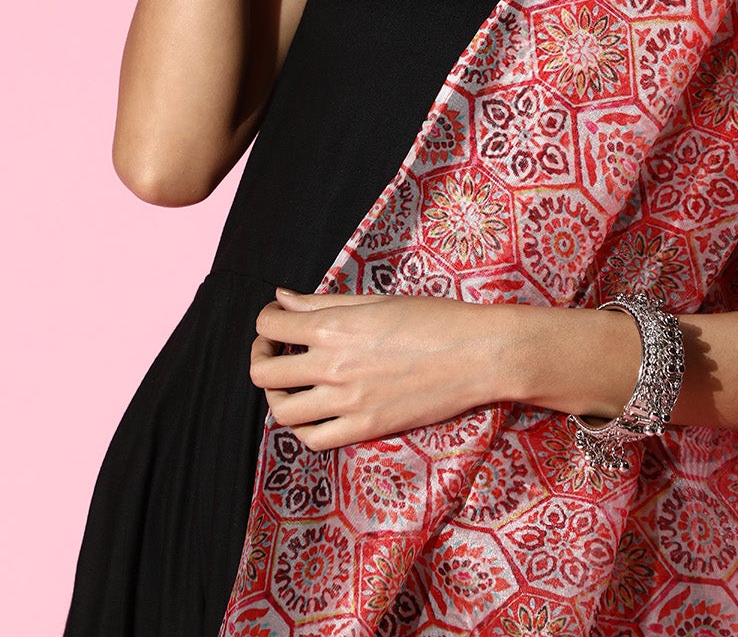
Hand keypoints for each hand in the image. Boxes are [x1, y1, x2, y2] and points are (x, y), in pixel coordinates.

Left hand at [250, 289, 513, 450]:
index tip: (277, 323)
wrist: (476, 353)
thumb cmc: (431, 318)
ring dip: (278, 395)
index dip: (266, 321)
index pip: (270, 326)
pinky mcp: (366, 428)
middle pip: (264, 374)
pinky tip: (314, 410)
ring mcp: (348, 402)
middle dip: (262, 359)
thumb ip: (321, 303)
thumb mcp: (374, 300)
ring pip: (282, 411)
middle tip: (276, 352)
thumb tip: (282, 298)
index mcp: (333, 327)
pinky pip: (314, 439)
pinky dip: (303, 427)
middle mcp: (332, 366)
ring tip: (292, 383)